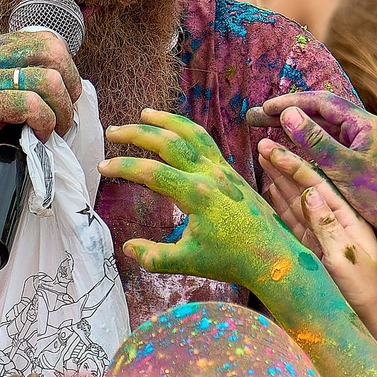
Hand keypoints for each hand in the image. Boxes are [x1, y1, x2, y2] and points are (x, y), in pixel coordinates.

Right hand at [0, 29, 83, 215]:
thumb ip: (20, 78)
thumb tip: (68, 81)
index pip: (46, 40)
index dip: (67, 69)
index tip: (66, 98)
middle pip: (51, 54)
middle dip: (69, 89)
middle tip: (63, 118)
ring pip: (47, 80)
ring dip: (60, 112)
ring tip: (52, 131)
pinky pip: (31, 105)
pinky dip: (45, 123)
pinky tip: (39, 137)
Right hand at [103, 109, 311, 301]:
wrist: (273, 257)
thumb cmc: (232, 261)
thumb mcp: (188, 263)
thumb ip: (154, 257)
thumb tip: (126, 248)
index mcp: (197, 195)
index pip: (151, 172)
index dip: (123, 167)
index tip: (102, 166)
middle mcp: (210, 175)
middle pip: (169, 141)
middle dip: (137, 133)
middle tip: (113, 132)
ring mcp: (223, 170)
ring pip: (191, 133)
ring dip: (166, 120)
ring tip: (145, 113)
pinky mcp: (231, 172)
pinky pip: (206, 141)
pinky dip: (186, 130)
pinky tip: (175, 131)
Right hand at [253, 92, 376, 263]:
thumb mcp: (343, 168)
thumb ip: (315, 141)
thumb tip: (288, 114)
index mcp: (364, 124)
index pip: (321, 102)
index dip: (290, 103)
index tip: (265, 108)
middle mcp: (363, 130)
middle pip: (319, 113)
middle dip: (288, 113)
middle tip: (257, 117)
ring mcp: (361, 146)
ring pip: (322, 130)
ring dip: (295, 129)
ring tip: (266, 130)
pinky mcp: (359, 162)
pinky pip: (328, 146)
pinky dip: (306, 145)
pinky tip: (290, 151)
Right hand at [266, 140, 376, 333]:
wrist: (373, 322)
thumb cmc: (365, 290)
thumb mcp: (347, 256)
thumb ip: (327, 224)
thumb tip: (309, 190)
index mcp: (347, 216)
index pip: (315, 182)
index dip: (291, 163)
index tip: (269, 147)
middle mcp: (335, 220)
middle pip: (304, 186)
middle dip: (282, 165)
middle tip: (261, 144)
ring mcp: (324, 234)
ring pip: (296, 202)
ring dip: (279, 181)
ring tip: (262, 161)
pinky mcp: (315, 249)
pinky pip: (293, 222)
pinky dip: (279, 206)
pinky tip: (269, 193)